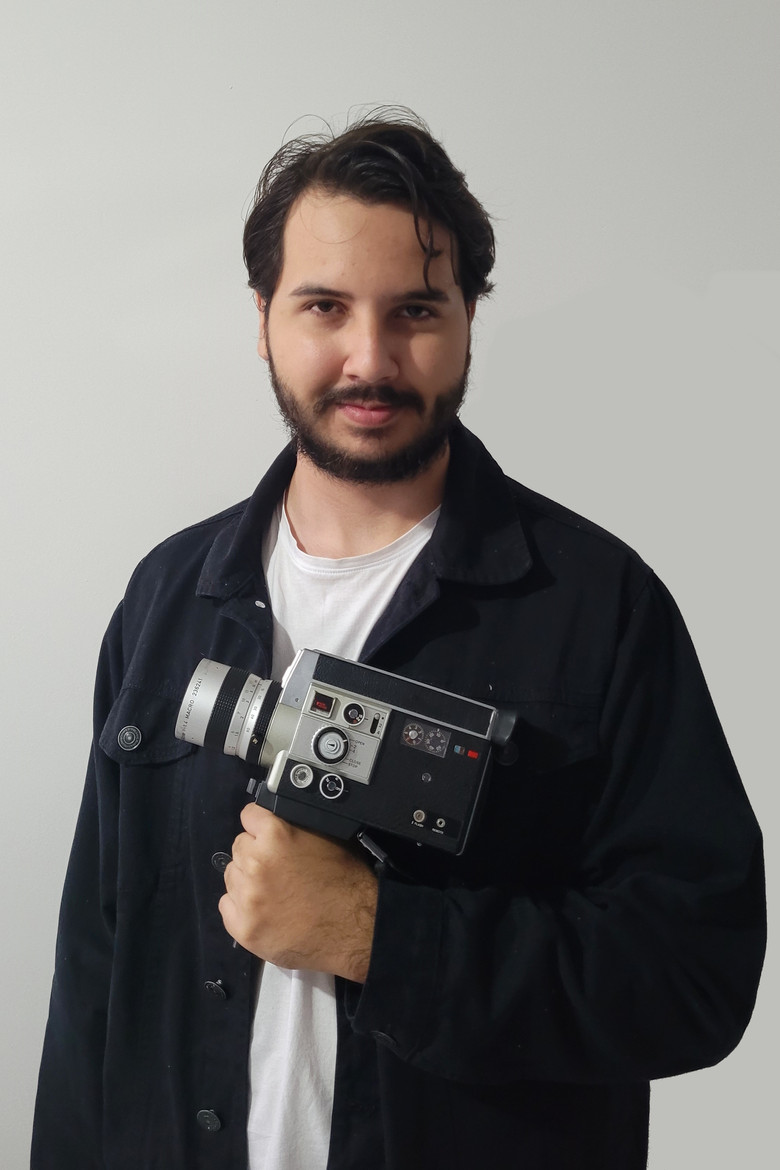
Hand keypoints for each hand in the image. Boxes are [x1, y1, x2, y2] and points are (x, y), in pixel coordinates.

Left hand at [219, 803, 378, 982]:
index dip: (260, 825)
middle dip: (254, 854)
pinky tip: (265, 911)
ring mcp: (247, 897)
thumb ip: (294, 827)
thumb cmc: (346, 885)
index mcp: (277, 835)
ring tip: (273, 892)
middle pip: (239, 847)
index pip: (249, 816)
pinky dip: (242, 908)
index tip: (266, 834)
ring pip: (231, 876)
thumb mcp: (327, 839)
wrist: (355, 931)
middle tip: (277, 869)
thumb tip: (276, 822)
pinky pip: (227, 906)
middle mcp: (256, 863)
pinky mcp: (243, 927)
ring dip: (247, 880)